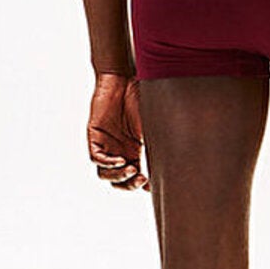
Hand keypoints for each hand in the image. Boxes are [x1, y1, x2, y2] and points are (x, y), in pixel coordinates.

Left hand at [88, 72, 149, 192]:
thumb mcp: (152, 128)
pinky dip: (108, 163)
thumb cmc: (140, 99)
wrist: (123, 80)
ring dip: (118, 177)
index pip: (137, 178)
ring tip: (131, 170)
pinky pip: (97, 158)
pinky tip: (120, 161)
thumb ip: (158, 147)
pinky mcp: (95, 138)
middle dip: (130, 185)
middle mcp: (120, 151)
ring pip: (106, 174)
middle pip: (120, 181)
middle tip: (141, 180)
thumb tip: (175, 167)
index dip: (142, 186)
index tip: (152, 187)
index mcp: (135, 152)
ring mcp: (106, 146)